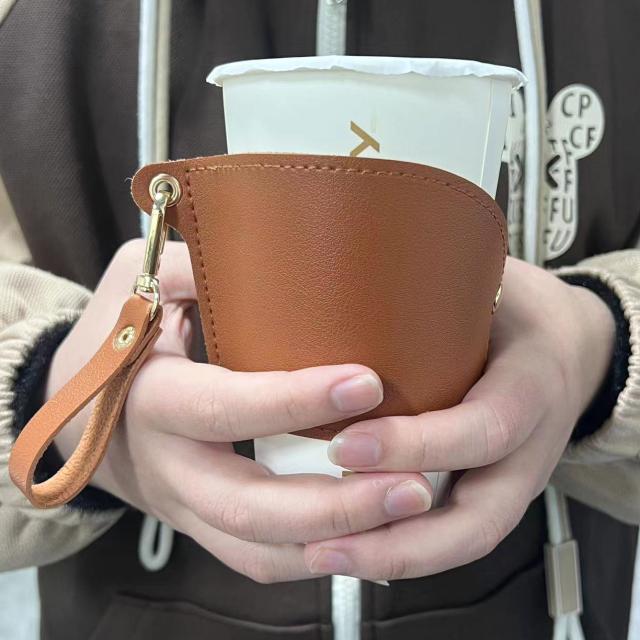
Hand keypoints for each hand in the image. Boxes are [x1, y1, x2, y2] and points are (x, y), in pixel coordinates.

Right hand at [49, 240, 432, 582]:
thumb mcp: (138, 283)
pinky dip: (314, 558)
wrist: (76, 411)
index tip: (367, 382)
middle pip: (247, 504)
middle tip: (413, 483)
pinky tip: (370, 536)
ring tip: (409, 509)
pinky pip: (257, 560)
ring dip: (337, 541)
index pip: (223, 407)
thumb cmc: (116, 336)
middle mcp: (167, 465)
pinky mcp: (202, 526)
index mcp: (150, 396)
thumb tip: (257, 236)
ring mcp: (184, 507)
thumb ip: (193, 266)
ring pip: (259, 547)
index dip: (293, 402)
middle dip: (334, 503)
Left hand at [305, 257, 614, 579]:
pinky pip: (453, 532)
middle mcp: (529, 447)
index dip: (419, 444)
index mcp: (532, 384)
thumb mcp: (493, 282)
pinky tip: (354, 547)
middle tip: (327, 534)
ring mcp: (513, 479)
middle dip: (400, 535)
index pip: (485, 428)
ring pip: (463, 540)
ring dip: (395, 558)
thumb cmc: (521, 312)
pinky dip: (405, 548)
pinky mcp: (492, 490)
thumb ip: (437, 279)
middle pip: (478, 518)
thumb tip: (355, 258)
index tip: (348, 443)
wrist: (570, 347)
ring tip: (327, 558)